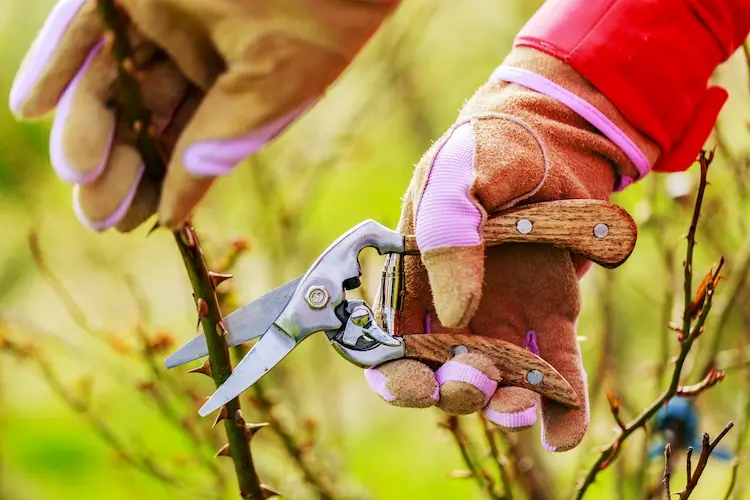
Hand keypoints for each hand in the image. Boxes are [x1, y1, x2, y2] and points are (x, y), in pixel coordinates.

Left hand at [10, 0, 397, 231]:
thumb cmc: (318, 20)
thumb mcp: (269, 93)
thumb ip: (217, 147)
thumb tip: (175, 214)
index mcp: (235, 82)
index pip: (186, 141)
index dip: (158, 183)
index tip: (133, 224)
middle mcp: (194, 51)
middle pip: (143, 116)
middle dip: (119, 165)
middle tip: (97, 213)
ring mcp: (161, 16)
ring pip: (110, 79)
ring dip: (86, 127)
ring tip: (77, 172)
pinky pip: (84, 27)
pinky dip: (56, 64)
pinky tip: (33, 107)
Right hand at [366, 47, 654, 450]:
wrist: (554, 136)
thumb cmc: (490, 150)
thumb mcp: (457, 176)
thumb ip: (445, 233)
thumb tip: (457, 313)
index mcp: (414, 281)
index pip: (391, 344)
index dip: (396, 376)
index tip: (416, 385)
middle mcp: (454, 310)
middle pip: (442, 373)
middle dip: (454, 392)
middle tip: (475, 380)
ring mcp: (504, 317)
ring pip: (497, 381)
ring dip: (505, 406)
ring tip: (522, 406)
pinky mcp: (551, 318)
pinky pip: (555, 371)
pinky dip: (560, 407)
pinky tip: (563, 431)